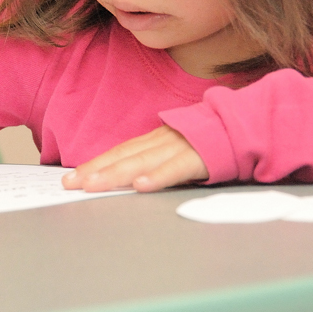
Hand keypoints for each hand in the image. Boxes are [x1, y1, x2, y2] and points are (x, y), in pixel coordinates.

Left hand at [61, 125, 207, 192]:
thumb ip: (155, 160)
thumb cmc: (209, 141)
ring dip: (115, 174)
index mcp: (155, 139)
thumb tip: (130, 178)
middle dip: (94, 170)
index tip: (71, 177)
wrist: (243, 125)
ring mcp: (179, 147)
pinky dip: (158, 176)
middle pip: (123, 156)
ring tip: (93, 185)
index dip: (94, 164)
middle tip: (70, 184)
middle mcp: (162, 140)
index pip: (118, 152)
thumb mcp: (176, 148)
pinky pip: (176, 168)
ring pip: (142, 162)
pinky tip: (141, 186)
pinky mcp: (199, 156)